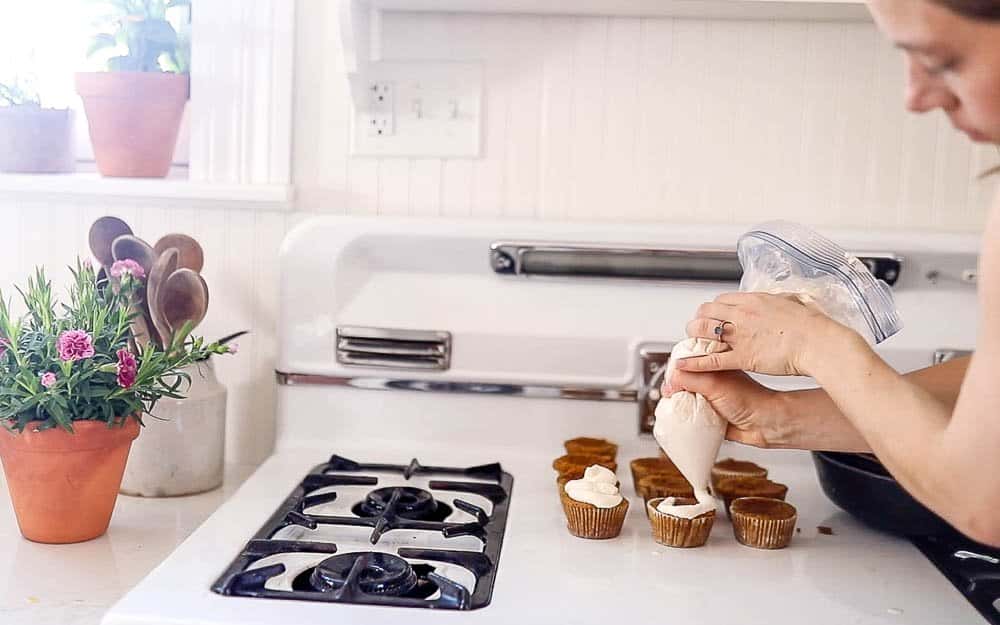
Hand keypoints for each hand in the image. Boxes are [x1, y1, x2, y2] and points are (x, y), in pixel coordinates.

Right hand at [662, 369, 780, 447]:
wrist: (764, 424)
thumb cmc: (749, 399)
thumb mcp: (713, 382)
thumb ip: (688, 377)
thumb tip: (668, 380)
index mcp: (712, 363)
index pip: (684, 361)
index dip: (674, 369)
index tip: (669, 380)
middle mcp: (709, 378)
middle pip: (680, 380)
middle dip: (672, 388)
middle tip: (671, 396)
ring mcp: (709, 396)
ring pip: (683, 398)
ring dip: (678, 404)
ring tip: (676, 408)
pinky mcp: (709, 414)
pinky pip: (689, 416)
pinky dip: (684, 419)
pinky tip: (683, 421)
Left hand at [676, 292, 853, 376]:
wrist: (819, 343)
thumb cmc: (812, 326)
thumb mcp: (793, 303)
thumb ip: (781, 301)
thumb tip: (783, 300)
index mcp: (753, 300)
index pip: (721, 300)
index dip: (714, 309)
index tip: (714, 316)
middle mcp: (742, 315)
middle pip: (706, 313)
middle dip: (698, 321)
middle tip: (697, 329)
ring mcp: (740, 336)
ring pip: (703, 332)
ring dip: (694, 337)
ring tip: (690, 343)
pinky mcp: (742, 357)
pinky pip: (711, 360)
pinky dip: (694, 363)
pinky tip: (683, 365)